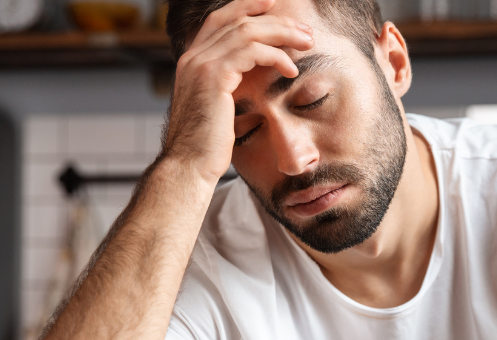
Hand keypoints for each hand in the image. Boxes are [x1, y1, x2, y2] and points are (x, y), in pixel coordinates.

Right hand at [162, 0, 314, 182]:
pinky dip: (275, 56)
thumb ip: (228, 86)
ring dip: (282, 34)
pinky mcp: (214, 77)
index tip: (274, 5)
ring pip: (247, 31)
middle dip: (275, 20)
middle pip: (237, 20)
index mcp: (192, 61)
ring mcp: (200, 64)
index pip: (220, 19)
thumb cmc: (207, 145)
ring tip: (306, 44)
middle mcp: (193, 57)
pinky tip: (291, 68)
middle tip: (304, 31)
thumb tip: (250, 79)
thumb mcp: (217, 108)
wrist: (189, 166)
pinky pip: (251, 52)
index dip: (247, 7)